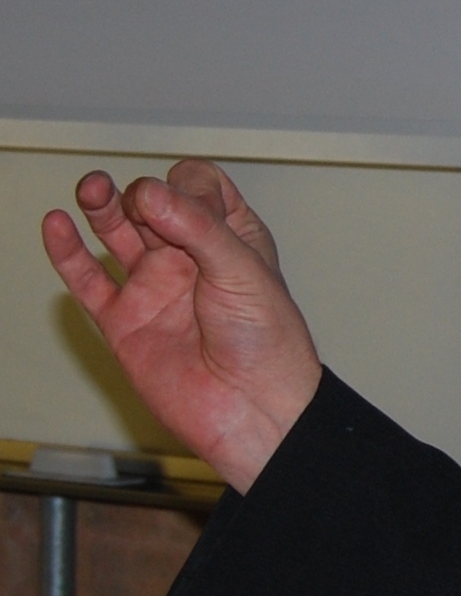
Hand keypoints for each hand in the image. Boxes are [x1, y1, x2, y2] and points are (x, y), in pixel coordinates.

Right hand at [42, 159, 321, 492]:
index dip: (187, 186)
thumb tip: (147, 192)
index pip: (198, 187)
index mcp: (230, 237)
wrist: (254, 410)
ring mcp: (154, 288)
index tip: (190, 206)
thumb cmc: (268, 341)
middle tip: (140, 203)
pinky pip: (87, 282)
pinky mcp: (124, 322)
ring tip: (91, 187)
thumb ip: (197, 227)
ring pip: (117, 234)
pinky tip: (57, 224)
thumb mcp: (243, 269)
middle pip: (152, 204)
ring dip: (102, 206)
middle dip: (140, 194)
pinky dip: (68, 254)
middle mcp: (189, 258)